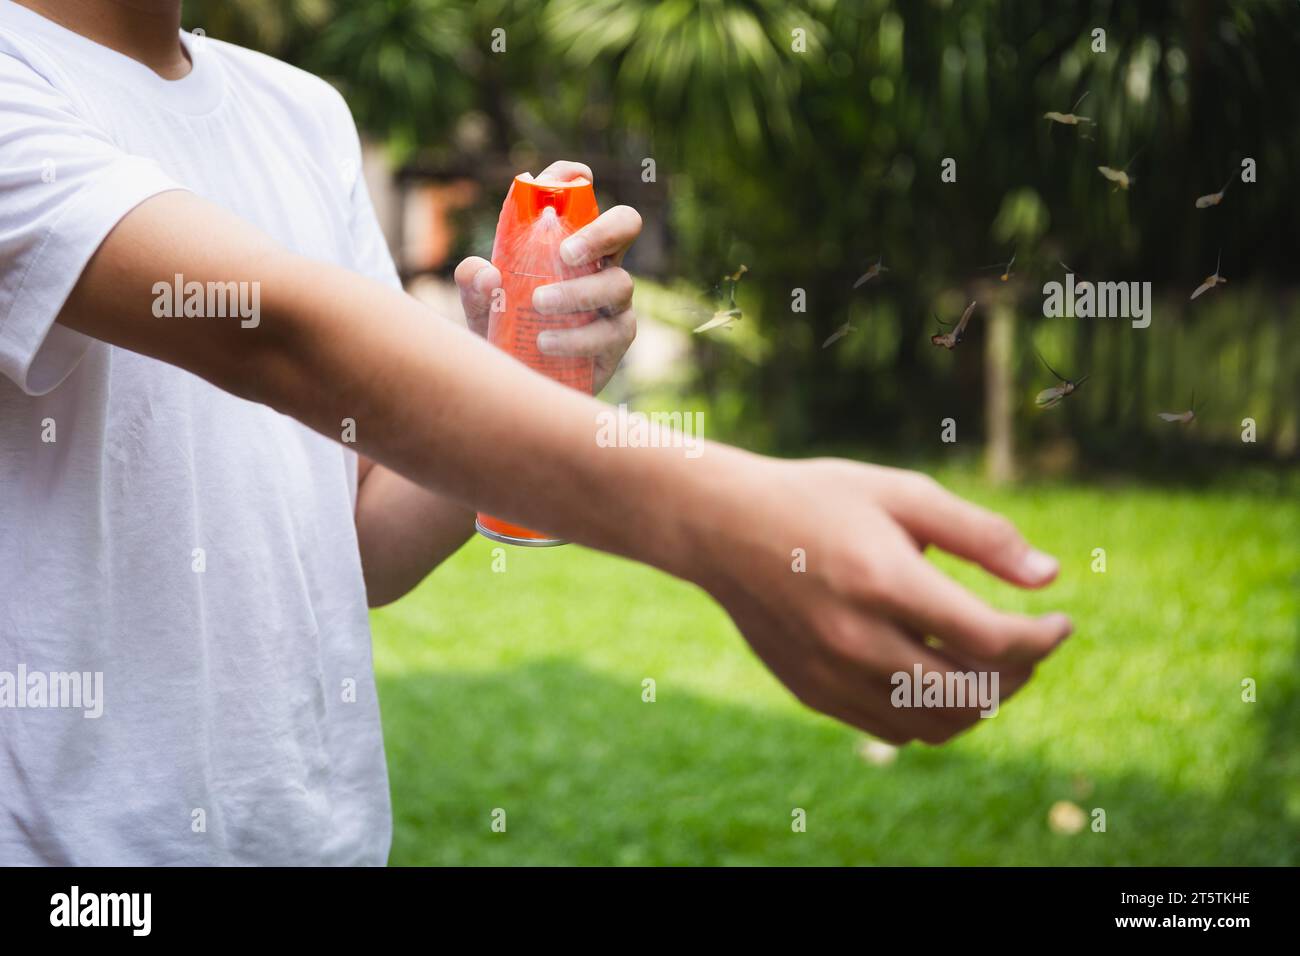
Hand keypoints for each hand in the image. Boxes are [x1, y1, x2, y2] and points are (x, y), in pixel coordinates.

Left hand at [455, 160, 639, 393]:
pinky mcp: (617, 339)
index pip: (580, 197)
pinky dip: (577, 337)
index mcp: (569, 240)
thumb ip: (473, 281)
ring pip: (618, 283)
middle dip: (602, 230)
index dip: (576, 179)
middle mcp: (599, 262)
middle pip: (626, 224)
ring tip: (539, 305)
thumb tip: (487, 274)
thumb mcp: (479, 303)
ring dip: (578, 292)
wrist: (517, 383)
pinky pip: (610, 332)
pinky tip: (546, 342)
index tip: (570, 176)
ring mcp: (614, 301)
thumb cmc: (503, 330)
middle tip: (566, 251)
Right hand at [696, 457, 1072, 744]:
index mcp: (884, 581)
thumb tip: (1050, 578)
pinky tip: (933, 674)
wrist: (721, 527)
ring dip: (979, 703)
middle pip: (971, 695)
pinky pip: (893, 729)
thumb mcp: (902, 494)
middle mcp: (856, 639)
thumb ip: (980, 535)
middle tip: (1027, 644)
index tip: (1060, 622)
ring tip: (986, 665)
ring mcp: (830, 673)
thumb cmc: (818, 500)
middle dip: (1018, 675)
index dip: (1042, 638)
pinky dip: (931, 714)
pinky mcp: (812, 692)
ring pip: (935, 724)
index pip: (991, 641)